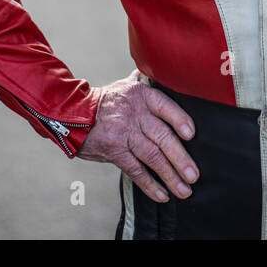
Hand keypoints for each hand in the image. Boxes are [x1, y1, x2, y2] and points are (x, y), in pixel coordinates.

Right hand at [75, 70, 198, 202]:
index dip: (180, 120)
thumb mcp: (124, 86)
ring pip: (152, 156)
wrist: (72, 113)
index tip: (192, 135)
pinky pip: (135, 170)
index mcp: (141, 95)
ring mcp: (124, 133)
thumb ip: (144, 83)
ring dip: (170, 175)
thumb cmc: (105, 102)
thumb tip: (159, 72)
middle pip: (162, 136)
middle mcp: (134, 113)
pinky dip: (150, 184)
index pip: (166, 106)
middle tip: (194, 175)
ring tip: (184, 190)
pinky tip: (162, 195)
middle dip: (180, 158)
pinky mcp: (114, 150)